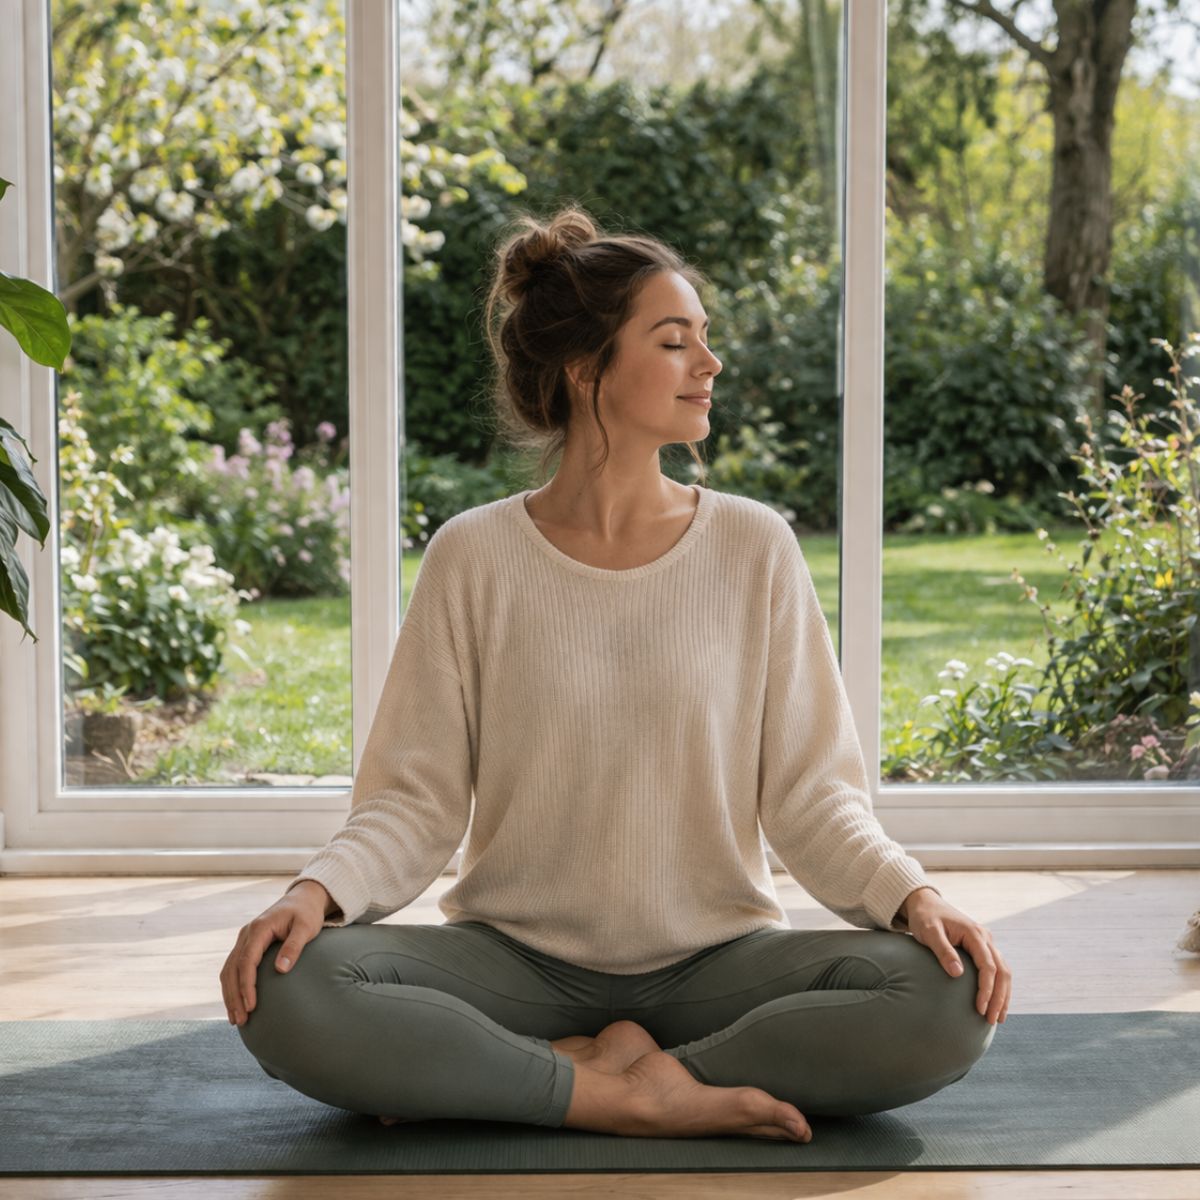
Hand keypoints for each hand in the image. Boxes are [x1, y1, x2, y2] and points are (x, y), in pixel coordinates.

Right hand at [219, 881, 329, 1026]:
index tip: (251, 1006)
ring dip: (230, 995)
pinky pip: (234, 968)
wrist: (302, 899)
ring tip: (236, 1019)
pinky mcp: (247, 945)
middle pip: (232, 969)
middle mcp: (247, 934)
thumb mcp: (306, 927)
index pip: (247, 961)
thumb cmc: (307, 913)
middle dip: (234, 996)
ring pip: (229, 970)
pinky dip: (232, 986)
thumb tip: (281, 970)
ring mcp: (244, 939)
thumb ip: (294, 946)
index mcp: (260, 928)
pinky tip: (236, 1004)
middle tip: (240, 1021)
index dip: (246, 985)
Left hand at [898, 887, 1011, 1025]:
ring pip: (1003, 971)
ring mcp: (986, 942)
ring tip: (998, 1018)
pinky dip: (999, 986)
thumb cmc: (925, 918)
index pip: (988, 966)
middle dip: (1000, 997)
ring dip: (1003, 995)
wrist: (925, 903)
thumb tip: (957, 974)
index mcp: (974, 933)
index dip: (986, 989)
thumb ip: (943, 951)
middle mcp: (985, 937)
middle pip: (1002, 971)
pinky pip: (997, 969)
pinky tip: (995, 1002)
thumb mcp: (929, 932)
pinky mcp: (982, 947)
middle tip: (992, 1020)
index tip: (979, 1008)